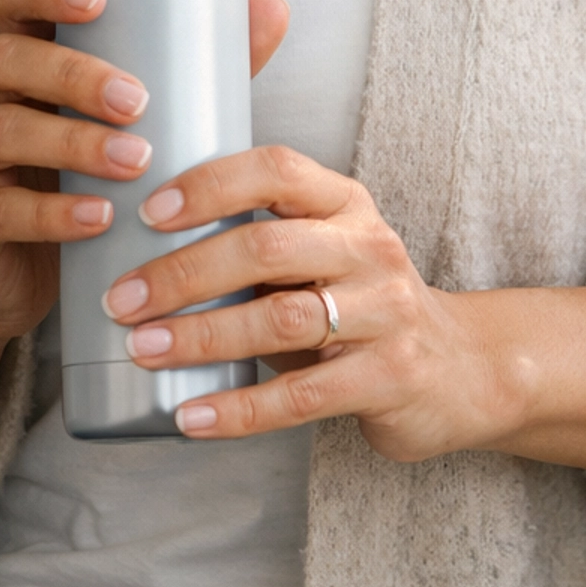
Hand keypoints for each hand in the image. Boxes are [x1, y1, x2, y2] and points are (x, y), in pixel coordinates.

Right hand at [0, 0, 288, 350]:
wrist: (9, 277)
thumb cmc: (79, 179)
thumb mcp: (130, 123)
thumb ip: (193, 69)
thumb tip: (272, 8)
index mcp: (17, 57)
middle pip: (3, 58)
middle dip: (73, 74)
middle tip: (140, 102)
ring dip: (72, 142)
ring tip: (135, 163)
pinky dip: (52, 213)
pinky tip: (100, 218)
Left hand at [103, 146, 503, 460]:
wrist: (463, 368)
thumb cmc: (363, 306)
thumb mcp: (327, 254)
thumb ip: (262, 244)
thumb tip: (145, 253)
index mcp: (347, 204)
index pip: (277, 170)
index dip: (210, 185)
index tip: (148, 213)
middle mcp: (370, 248)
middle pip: (266, 247)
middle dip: (184, 273)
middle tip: (122, 300)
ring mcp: (386, 314)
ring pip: (280, 320)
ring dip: (201, 337)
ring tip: (142, 350)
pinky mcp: (389, 378)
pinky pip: (302, 397)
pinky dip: (238, 410)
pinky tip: (191, 416)